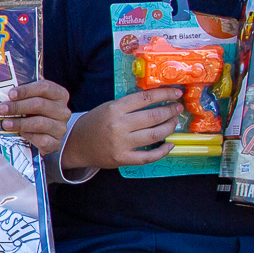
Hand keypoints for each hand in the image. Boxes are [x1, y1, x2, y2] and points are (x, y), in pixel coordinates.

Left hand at [0, 80, 70, 155]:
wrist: (47, 136)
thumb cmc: (35, 114)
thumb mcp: (31, 101)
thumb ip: (22, 95)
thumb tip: (3, 92)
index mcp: (59, 95)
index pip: (45, 87)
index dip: (26, 90)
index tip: (10, 94)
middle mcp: (63, 111)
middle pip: (40, 104)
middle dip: (18, 107)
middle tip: (2, 109)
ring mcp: (61, 128)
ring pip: (40, 123)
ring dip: (20, 123)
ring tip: (5, 123)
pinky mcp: (56, 143)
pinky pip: (43, 140)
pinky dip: (29, 136)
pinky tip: (20, 134)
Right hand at [60, 89, 182, 169]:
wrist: (76, 145)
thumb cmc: (93, 124)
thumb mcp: (107, 108)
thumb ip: (128, 105)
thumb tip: (157, 100)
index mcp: (114, 109)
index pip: (145, 98)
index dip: (165, 94)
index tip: (176, 93)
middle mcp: (118, 125)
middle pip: (153, 116)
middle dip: (170, 111)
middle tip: (178, 109)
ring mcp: (121, 144)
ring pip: (155, 135)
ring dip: (169, 128)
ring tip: (174, 122)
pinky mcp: (123, 159)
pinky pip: (149, 156)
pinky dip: (163, 151)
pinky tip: (170, 144)